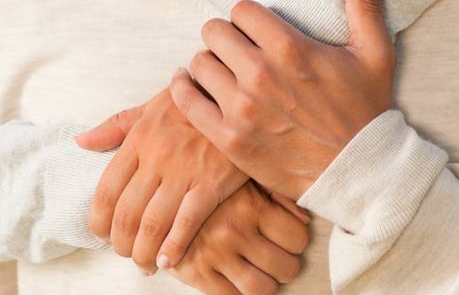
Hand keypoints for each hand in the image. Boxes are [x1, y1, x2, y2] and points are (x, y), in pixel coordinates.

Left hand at [76, 85, 248, 272]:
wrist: (234, 97)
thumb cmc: (191, 103)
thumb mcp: (150, 107)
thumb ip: (114, 127)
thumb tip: (80, 142)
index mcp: (139, 140)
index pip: (107, 190)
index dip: (99, 221)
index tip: (101, 235)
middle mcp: (157, 157)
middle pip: (126, 213)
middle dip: (120, 243)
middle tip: (125, 254)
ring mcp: (185, 171)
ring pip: (153, 223)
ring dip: (144, 252)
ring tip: (144, 264)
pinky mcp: (213, 182)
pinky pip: (188, 221)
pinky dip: (174, 246)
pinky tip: (168, 260)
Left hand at [170, 0, 394, 200]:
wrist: (359, 173)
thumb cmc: (366, 109)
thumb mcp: (374, 50)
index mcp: (290, 48)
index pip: (241, 10)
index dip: (248, 18)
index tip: (256, 30)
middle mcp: (260, 75)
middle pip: (214, 31)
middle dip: (226, 37)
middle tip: (239, 50)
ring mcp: (241, 109)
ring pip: (198, 63)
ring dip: (210, 63)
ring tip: (225, 71)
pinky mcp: (228, 139)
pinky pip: (186, 100)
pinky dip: (185, 89)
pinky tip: (194, 85)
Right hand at [171, 182, 309, 294]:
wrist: (155, 184)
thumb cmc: (204, 175)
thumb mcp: (240, 174)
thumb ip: (273, 193)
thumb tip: (303, 218)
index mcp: (251, 205)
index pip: (297, 238)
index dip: (297, 243)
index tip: (289, 242)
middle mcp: (236, 230)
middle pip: (285, 267)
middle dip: (286, 268)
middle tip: (279, 262)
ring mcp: (216, 253)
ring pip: (261, 289)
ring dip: (267, 286)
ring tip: (261, 275)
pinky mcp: (196, 271)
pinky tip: (237, 282)